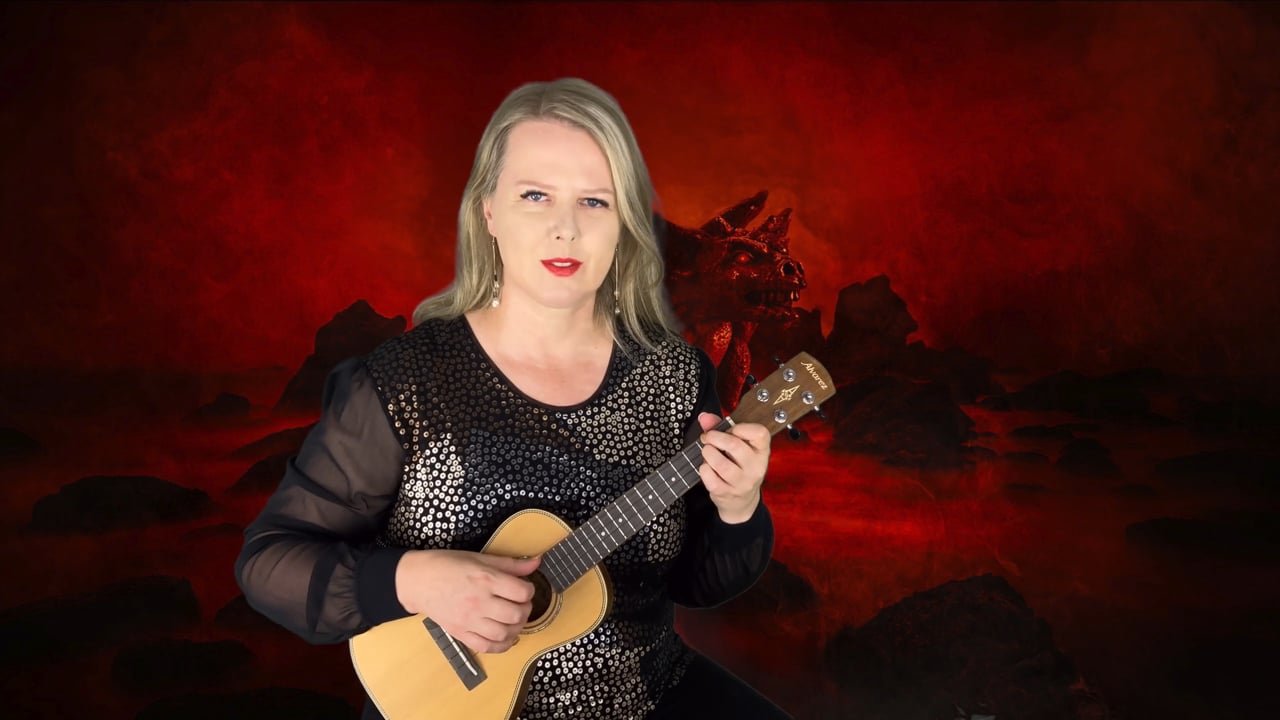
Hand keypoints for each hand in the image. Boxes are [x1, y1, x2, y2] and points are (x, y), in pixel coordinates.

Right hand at [394, 550, 539, 653]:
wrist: (416, 581)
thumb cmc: (447, 565)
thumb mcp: (479, 557)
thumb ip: (510, 563)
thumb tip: (536, 562)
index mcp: (485, 579)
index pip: (522, 592)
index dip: (529, 590)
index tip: (524, 588)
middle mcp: (479, 602)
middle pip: (516, 615)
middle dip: (525, 610)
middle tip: (521, 604)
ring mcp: (469, 620)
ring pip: (504, 633)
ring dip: (516, 628)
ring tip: (513, 620)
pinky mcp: (460, 633)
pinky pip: (486, 647)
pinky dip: (501, 646)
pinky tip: (504, 637)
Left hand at [697, 412, 769, 523]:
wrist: (742, 501)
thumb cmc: (739, 467)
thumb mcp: (738, 447)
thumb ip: (721, 428)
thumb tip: (704, 417)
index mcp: (762, 452)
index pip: (760, 433)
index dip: (741, 427)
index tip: (730, 429)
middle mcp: (756, 468)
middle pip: (734, 445)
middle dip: (715, 437)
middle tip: (708, 437)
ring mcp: (742, 483)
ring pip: (720, 463)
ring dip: (708, 453)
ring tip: (707, 452)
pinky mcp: (727, 493)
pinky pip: (710, 477)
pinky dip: (704, 469)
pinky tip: (707, 467)